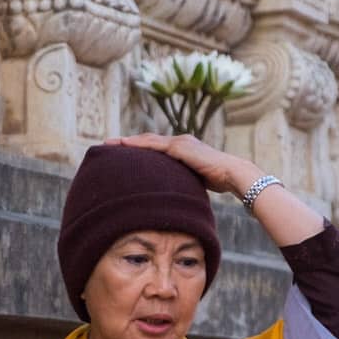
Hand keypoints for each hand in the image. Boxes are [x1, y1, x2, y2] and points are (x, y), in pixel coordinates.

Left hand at [110, 133, 261, 196]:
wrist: (232, 174)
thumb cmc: (218, 181)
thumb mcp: (192, 181)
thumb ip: (181, 182)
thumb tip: (170, 198)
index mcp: (180, 150)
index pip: (154, 148)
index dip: (136, 149)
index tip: (119, 152)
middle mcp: (178, 142)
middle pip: (147, 141)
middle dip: (126, 142)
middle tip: (107, 144)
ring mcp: (179, 143)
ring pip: (147, 140)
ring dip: (128, 141)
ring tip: (110, 143)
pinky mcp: (180, 147)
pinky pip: (154, 145)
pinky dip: (139, 144)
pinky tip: (125, 145)